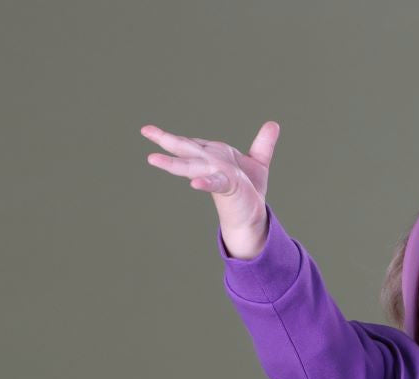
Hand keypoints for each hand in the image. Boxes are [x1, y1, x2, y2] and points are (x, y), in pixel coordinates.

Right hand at [140, 120, 279, 237]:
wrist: (255, 214)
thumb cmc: (250, 189)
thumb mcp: (258, 162)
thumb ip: (263, 143)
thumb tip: (273, 124)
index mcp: (215, 154)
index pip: (195, 144)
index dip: (180, 140)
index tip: (155, 133)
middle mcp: (212, 162)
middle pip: (187, 149)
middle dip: (165, 139)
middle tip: (145, 130)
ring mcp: (217, 174)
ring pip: (192, 165)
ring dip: (172, 162)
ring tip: (151, 158)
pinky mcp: (228, 186)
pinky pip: (215, 183)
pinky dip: (205, 182)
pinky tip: (195, 184)